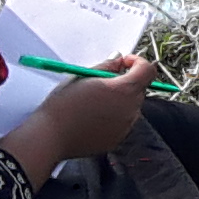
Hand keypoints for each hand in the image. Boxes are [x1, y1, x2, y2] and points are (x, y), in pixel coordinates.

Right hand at [7, 51, 157, 174]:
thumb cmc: (64, 104)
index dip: (137, 62)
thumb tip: (119, 59)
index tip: (123, 62)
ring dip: (120, 100)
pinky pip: (122, 122)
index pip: (147, 70)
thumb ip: (107, 66)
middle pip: (139, 89)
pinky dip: (113, 116)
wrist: (51, 136)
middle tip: (103, 81)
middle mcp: (131, 109)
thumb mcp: (84, 76)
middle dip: (126, 81)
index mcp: (125, 90)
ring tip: (94, 101)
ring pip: (131, 106)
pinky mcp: (117, 139)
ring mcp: (125, 126)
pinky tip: (92, 117)